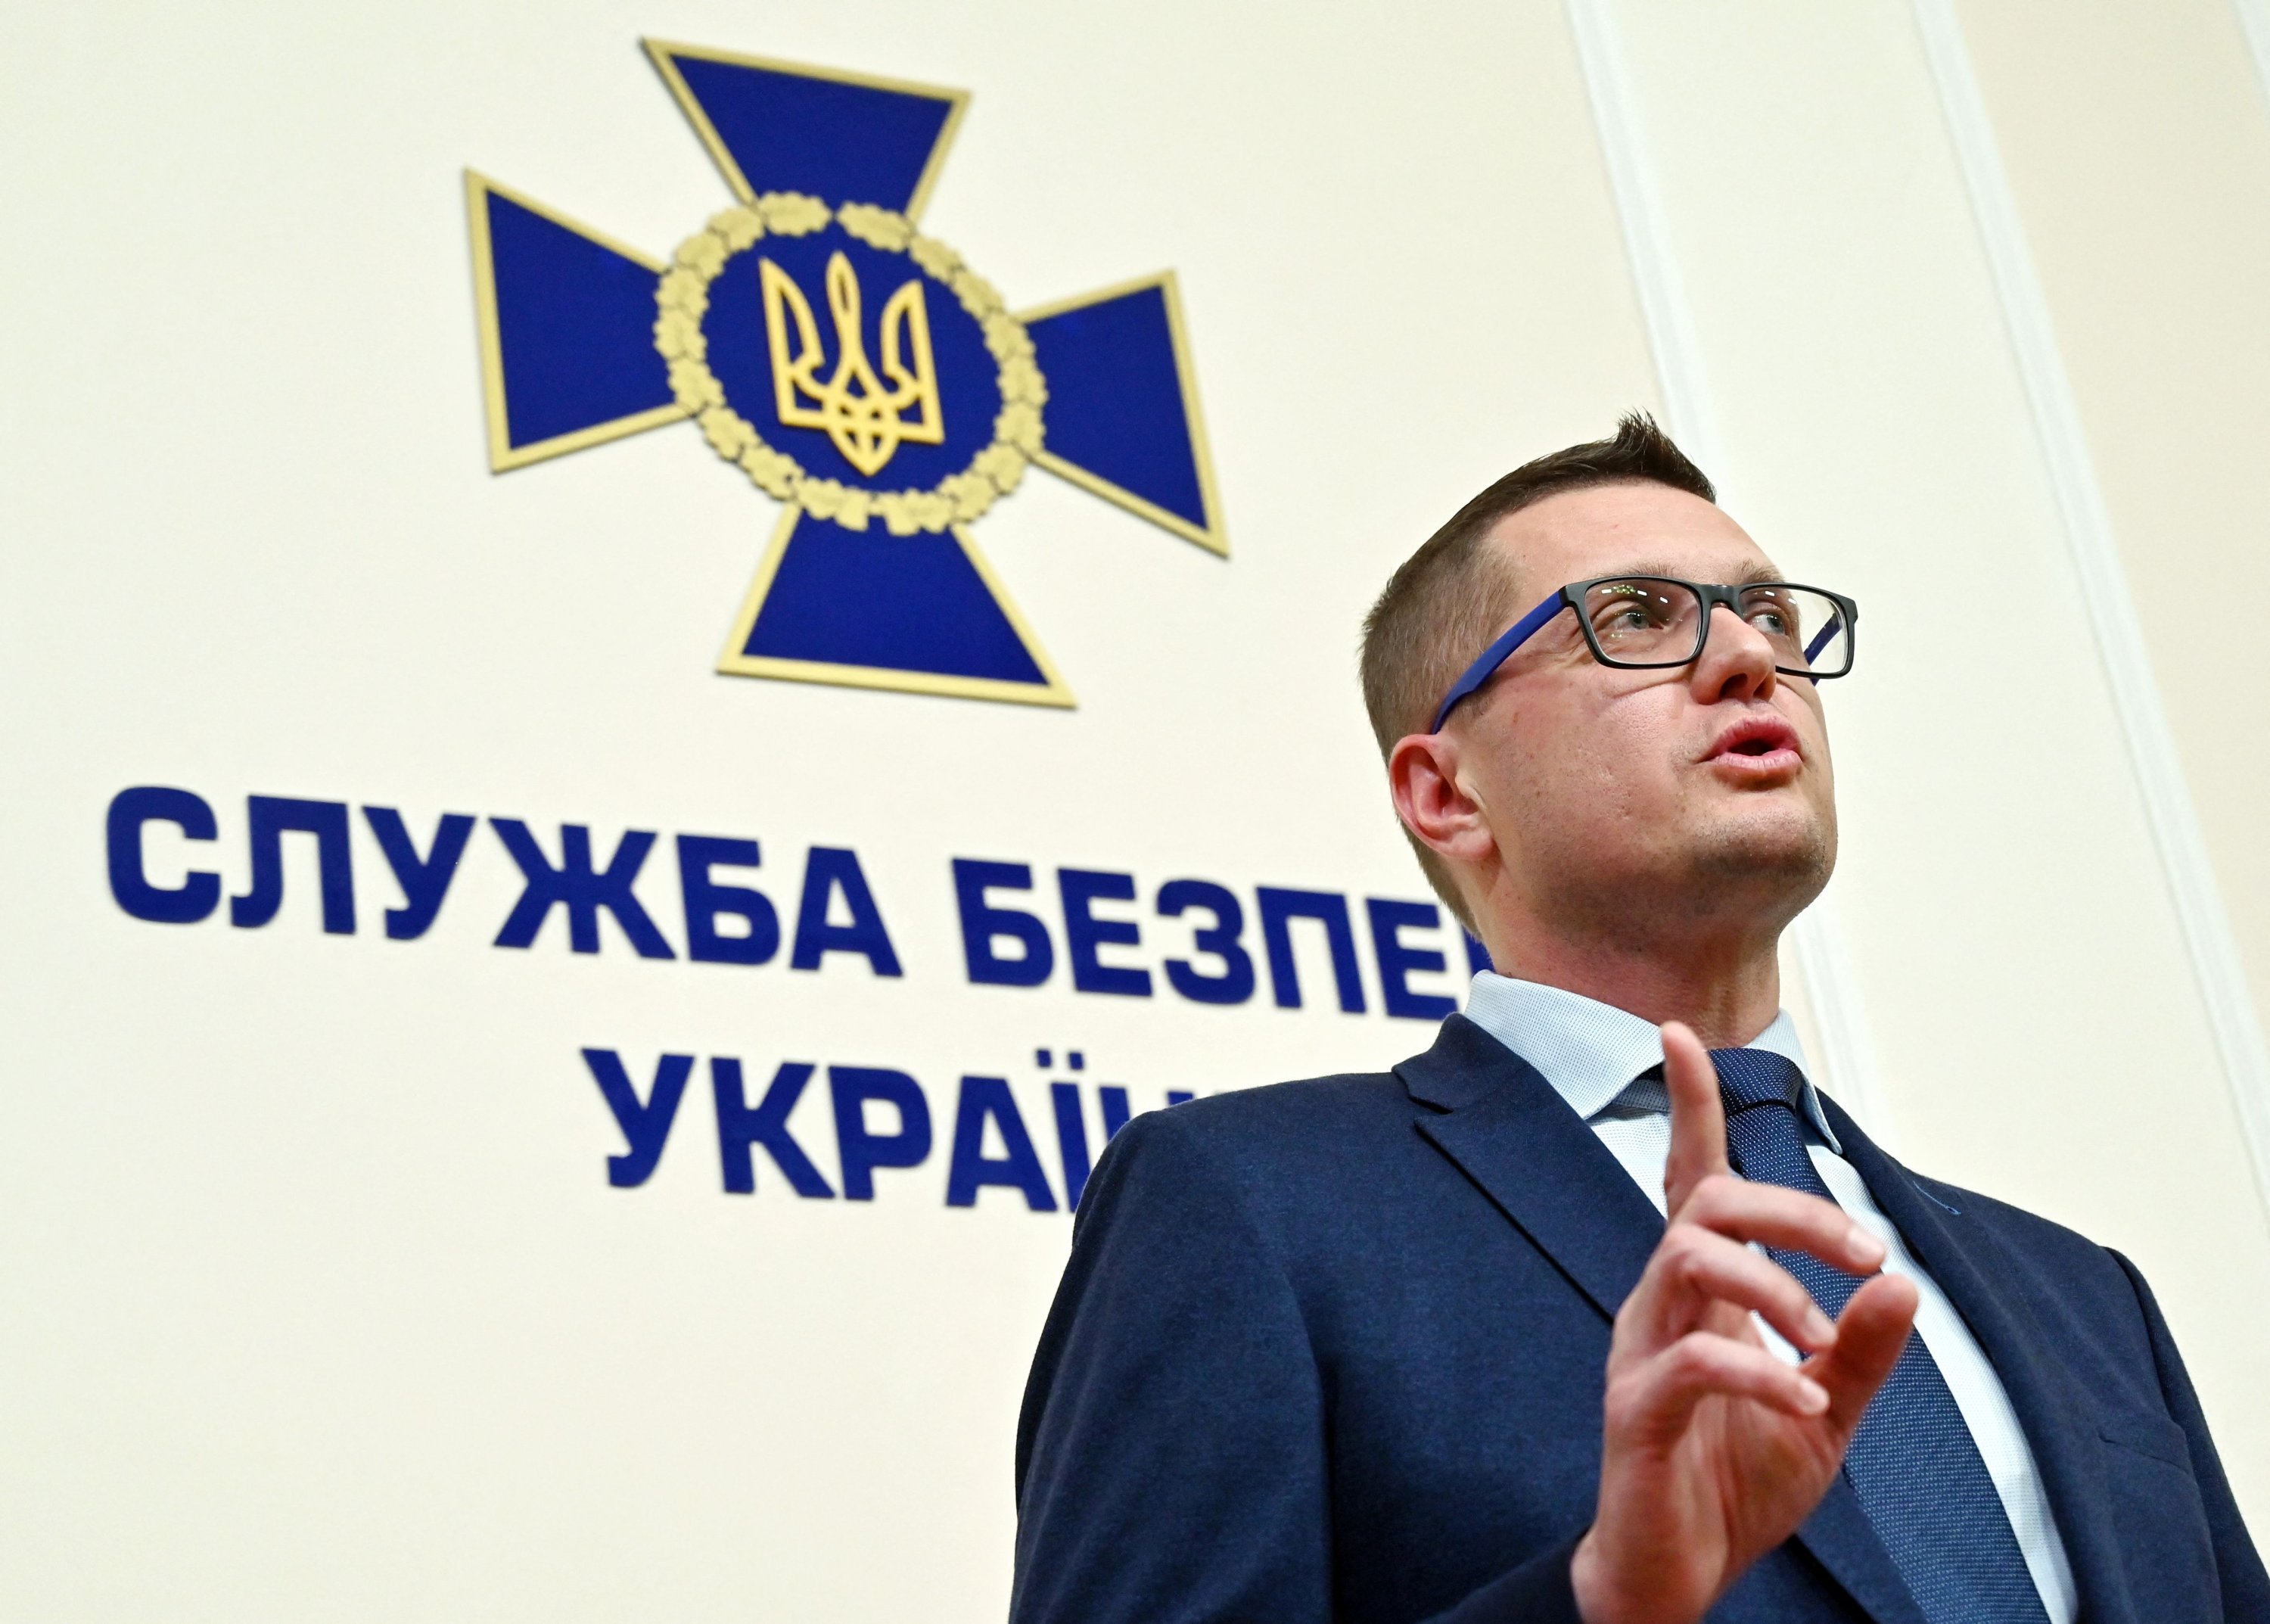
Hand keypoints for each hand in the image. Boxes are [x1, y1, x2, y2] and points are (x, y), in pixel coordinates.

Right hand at [1569, 1023, 1918, 1623]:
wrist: (1674, 1575)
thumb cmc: (1735, 1484)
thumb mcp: (1826, 1414)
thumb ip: (1863, 1350)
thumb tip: (1903, 1278)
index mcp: (1701, 1295)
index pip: (1688, 1179)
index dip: (1689, 1106)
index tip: (1680, 1034)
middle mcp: (1661, 1305)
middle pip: (1706, 1204)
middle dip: (1791, 1209)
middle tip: (1861, 1252)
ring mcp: (1642, 1352)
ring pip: (1688, 1258)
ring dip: (1775, 1286)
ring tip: (1824, 1341)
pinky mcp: (1636, 1410)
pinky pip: (1692, 1359)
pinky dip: (1759, 1372)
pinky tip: (1799, 1403)